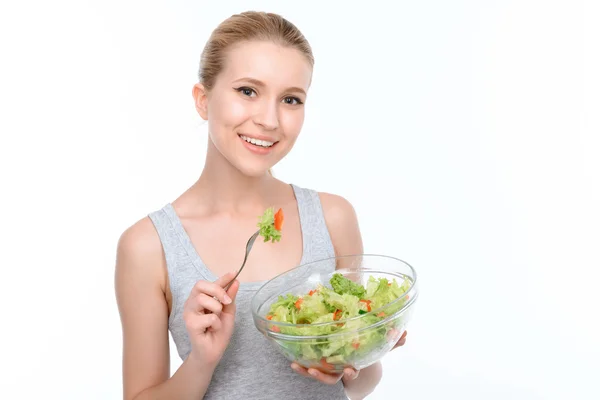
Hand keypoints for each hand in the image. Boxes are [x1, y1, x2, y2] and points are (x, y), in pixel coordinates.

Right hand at [183, 272, 239, 366]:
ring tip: (216, 319)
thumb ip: (229, 297)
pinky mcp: (190, 324)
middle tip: (227, 302)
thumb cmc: (218, 332)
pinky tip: (212, 330)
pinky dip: (216, 324)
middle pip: (201, 286)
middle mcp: (191, 303)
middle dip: (218, 291)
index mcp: (200, 298)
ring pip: (202, 299)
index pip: (209, 283)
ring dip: (216, 309)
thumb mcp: (228, 312)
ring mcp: (189, 313)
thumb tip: (235, 282)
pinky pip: (209, 317)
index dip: (222, 277)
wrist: (213, 352)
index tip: (234, 272)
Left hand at [290, 330, 407, 383]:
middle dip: (322, 376)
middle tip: (313, 370)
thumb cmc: (365, 350)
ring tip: (296, 366)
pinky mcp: (318, 364)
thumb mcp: (378, 346)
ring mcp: (328, 369)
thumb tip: (405, 333)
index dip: (351, 371)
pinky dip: (300, 366)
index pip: (353, 371)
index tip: (349, 368)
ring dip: (306, 372)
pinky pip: (308, 366)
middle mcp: (339, 370)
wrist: (354, 358)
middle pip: (331, 377)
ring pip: (316, 375)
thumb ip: (391, 341)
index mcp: (353, 365)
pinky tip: (292, 361)